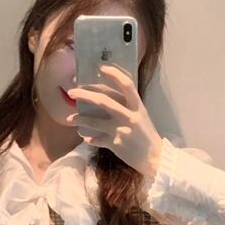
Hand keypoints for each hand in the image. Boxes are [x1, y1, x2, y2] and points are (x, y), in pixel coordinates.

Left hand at [67, 63, 162, 179]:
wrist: (154, 157)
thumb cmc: (146, 134)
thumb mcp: (141, 115)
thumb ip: (127, 105)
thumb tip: (105, 95)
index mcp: (137, 106)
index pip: (126, 84)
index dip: (113, 73)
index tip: (100, 66)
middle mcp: (129, 116)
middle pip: (103, 101)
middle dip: (84, 94)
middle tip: (72, 92)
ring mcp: (121, 130)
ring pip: (94, 121)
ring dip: (79, 118)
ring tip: (70, 118)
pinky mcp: (115, 144)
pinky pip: (96, 139)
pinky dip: (88, 138)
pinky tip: (84, 137)